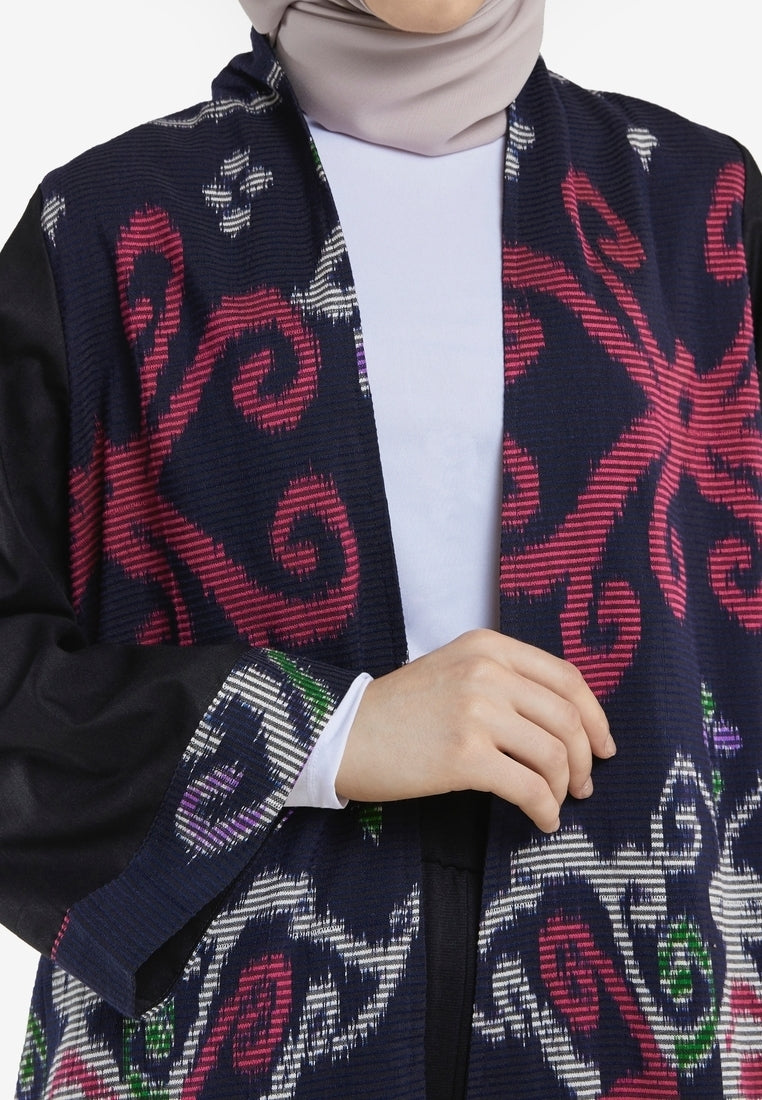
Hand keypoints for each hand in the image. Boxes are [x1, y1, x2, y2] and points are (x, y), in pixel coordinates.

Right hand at [335, 629, 613, 832]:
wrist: (344, 733)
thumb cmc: (400, 710)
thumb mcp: (454, 670)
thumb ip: (504, 680)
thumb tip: (566, 722)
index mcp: (488, 646)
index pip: (567, 677)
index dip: (594, 717)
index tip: (603, 746)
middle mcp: (487, 671)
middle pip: (568, 717)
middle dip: (585, 758)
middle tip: (582, 786)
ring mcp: (476, 711)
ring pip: (554, 754)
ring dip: (563, 787)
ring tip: (554, 804)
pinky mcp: (464, 755)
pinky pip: (528, 787)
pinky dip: (544, 809)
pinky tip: (541, 820)